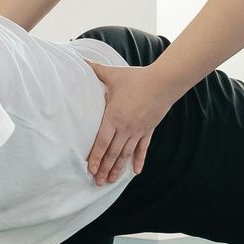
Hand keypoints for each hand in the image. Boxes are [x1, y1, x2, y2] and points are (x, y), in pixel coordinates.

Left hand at [86, 62, 176, 185]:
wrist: (162, 82)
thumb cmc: (136, 78)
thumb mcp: (113, 75)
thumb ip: (96, 71)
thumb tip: (81, 61)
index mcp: (113, 117)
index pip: (102, 142)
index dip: (95, 157)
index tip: (89, 169)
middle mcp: (125, 128)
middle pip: (112, 153)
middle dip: (104, 169)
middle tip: (97, 182)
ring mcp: (138, 131)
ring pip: (126, 154)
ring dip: (118, 168)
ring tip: (110, 181)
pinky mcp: (148, 130)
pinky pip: (143, 149)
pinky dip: (139, 160)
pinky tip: (136, 172)